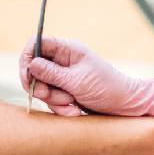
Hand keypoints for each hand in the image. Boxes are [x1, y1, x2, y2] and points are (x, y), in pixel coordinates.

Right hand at [18, 36, 153, 116]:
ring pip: (42, 86)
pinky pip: (51, 99)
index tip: (27, 76)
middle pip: (35, 68)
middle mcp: (63, 60)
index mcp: (68, 49)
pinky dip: (60, 107)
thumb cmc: (106, 88)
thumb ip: (51, 73)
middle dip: (40, 86)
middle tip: (48, 96)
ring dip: (53, 100)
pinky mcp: (65, 91)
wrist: (126, 106)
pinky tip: (74, 111)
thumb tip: (30, 63)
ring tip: (71, 104)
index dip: (27, 58)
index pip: (37, 43)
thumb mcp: (77, 81)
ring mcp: (63, 76)